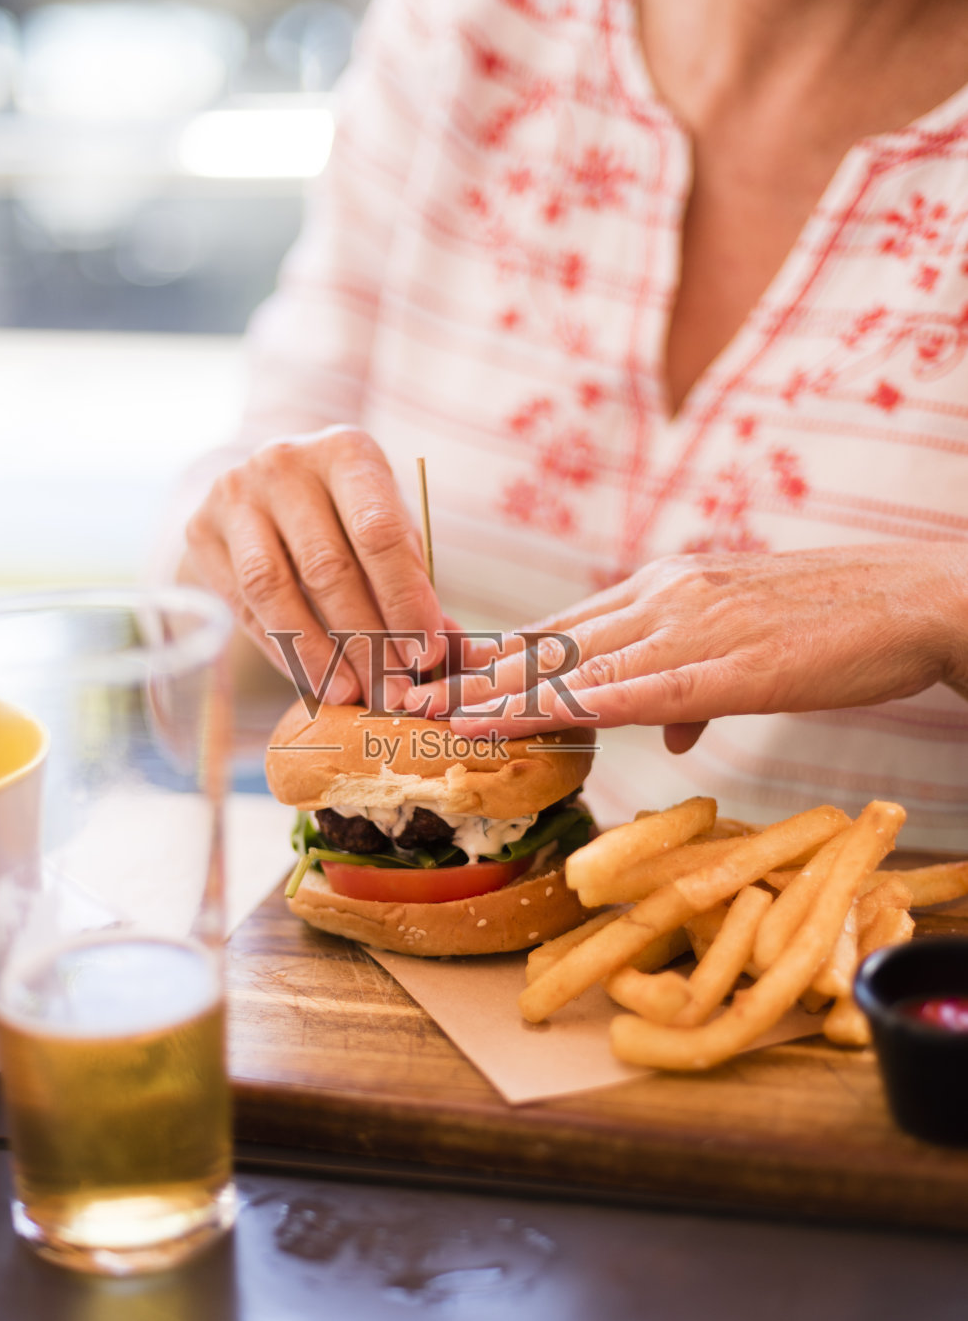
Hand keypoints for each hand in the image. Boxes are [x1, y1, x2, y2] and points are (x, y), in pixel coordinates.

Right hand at [182, 426, 444, 706]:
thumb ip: (414, 580)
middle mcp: (283, 463)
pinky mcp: (201, 530)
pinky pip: (243, 606)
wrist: (274, 484)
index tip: (427, 652)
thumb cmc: (348, 511)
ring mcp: (234, 494)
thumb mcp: (389, 526)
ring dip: (316, 653)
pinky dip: (281, 650)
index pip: (377, 532)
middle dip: (365, 638)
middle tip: (392, 686)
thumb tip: (445, 649)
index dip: (404, 599)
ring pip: (272, 590)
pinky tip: (312, 679)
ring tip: (348, 692)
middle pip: (326, 567)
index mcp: (345, 451)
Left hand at [405, 546, 967, 748]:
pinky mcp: (721, 666)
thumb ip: (699, 685)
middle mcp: (662, 597)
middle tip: (406, 696)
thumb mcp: (753, 651)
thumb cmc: (839, 627)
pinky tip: (511, 724)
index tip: (441, 677)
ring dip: (496, 695)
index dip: (498, 656)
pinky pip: (623, 693)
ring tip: (433, 717)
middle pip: (549, 642)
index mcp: (667, 589)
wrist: (914, 600)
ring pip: (571, 665)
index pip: (564, 626)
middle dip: (474, 675)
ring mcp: (687, 626)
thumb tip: (674, 731)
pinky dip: (558, 709)